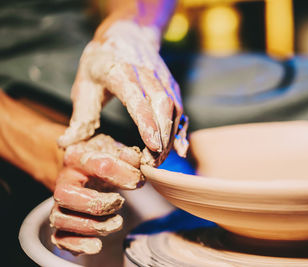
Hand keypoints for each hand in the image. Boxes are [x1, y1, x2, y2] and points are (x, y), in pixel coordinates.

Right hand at [50, 134, 142, 254]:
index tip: (138, 181)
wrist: (83, 169)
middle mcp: (64, 181)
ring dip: (91, 226)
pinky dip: (77, 245)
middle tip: (119, 202)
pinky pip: (59, 238)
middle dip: (96, 203)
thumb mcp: (115, 151)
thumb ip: (129, 156)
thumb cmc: (101, 160)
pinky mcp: (61, 223)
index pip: (99, 165)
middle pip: (65, 194)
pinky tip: (97, 244)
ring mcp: (59, 203)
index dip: (123, 174)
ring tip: (116, 223)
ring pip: (61, 219)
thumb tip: (137, 161)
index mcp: (78, 157)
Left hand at [58, 19, 187, 164]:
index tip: (152, 146)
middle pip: (162, 106)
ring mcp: (163, 79)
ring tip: (159, 160)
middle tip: (152, 164)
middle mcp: (147, 74)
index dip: (146, 122)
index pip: (137, 98)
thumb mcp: (84, 83)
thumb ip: (80, 116)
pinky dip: (181, 130)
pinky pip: (180, 109)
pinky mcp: (171, 86)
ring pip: (174, 109)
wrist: (128, 35)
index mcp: (119, 71)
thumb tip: (67, 144)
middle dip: (161, 137)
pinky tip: (179, 149)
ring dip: (170, 137)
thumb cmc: (101, 62)